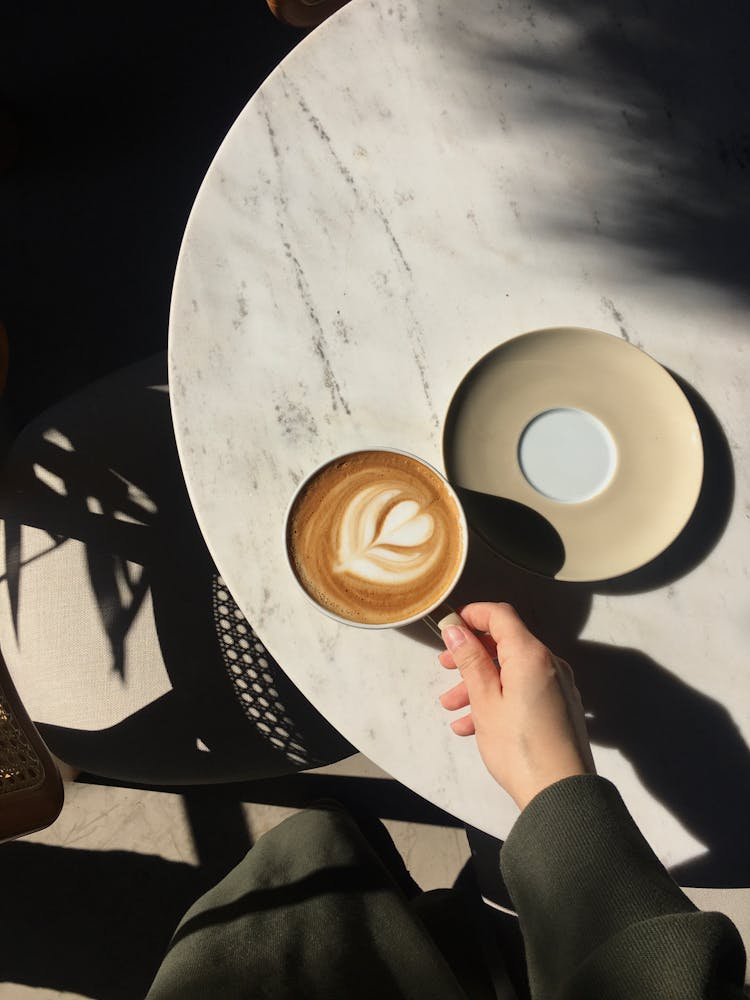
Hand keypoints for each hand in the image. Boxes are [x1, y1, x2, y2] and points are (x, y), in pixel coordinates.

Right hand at [439, 602, 594, 809]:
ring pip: (511, 672)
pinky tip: (472, 726)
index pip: (500, 615)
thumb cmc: (518, 746)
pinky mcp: (559, 709)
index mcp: (531, 654)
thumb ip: (470, 660)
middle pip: (505, 644)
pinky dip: (498, 699)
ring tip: (451, 708)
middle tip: (444, 667)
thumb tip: (456, 629)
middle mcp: (549, 664)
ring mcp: (557, 687)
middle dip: (471, 654)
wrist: (560, 794)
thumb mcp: (485, 700)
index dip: (472, 615)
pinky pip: (524, 692)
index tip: (449, 627)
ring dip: (479, 683)